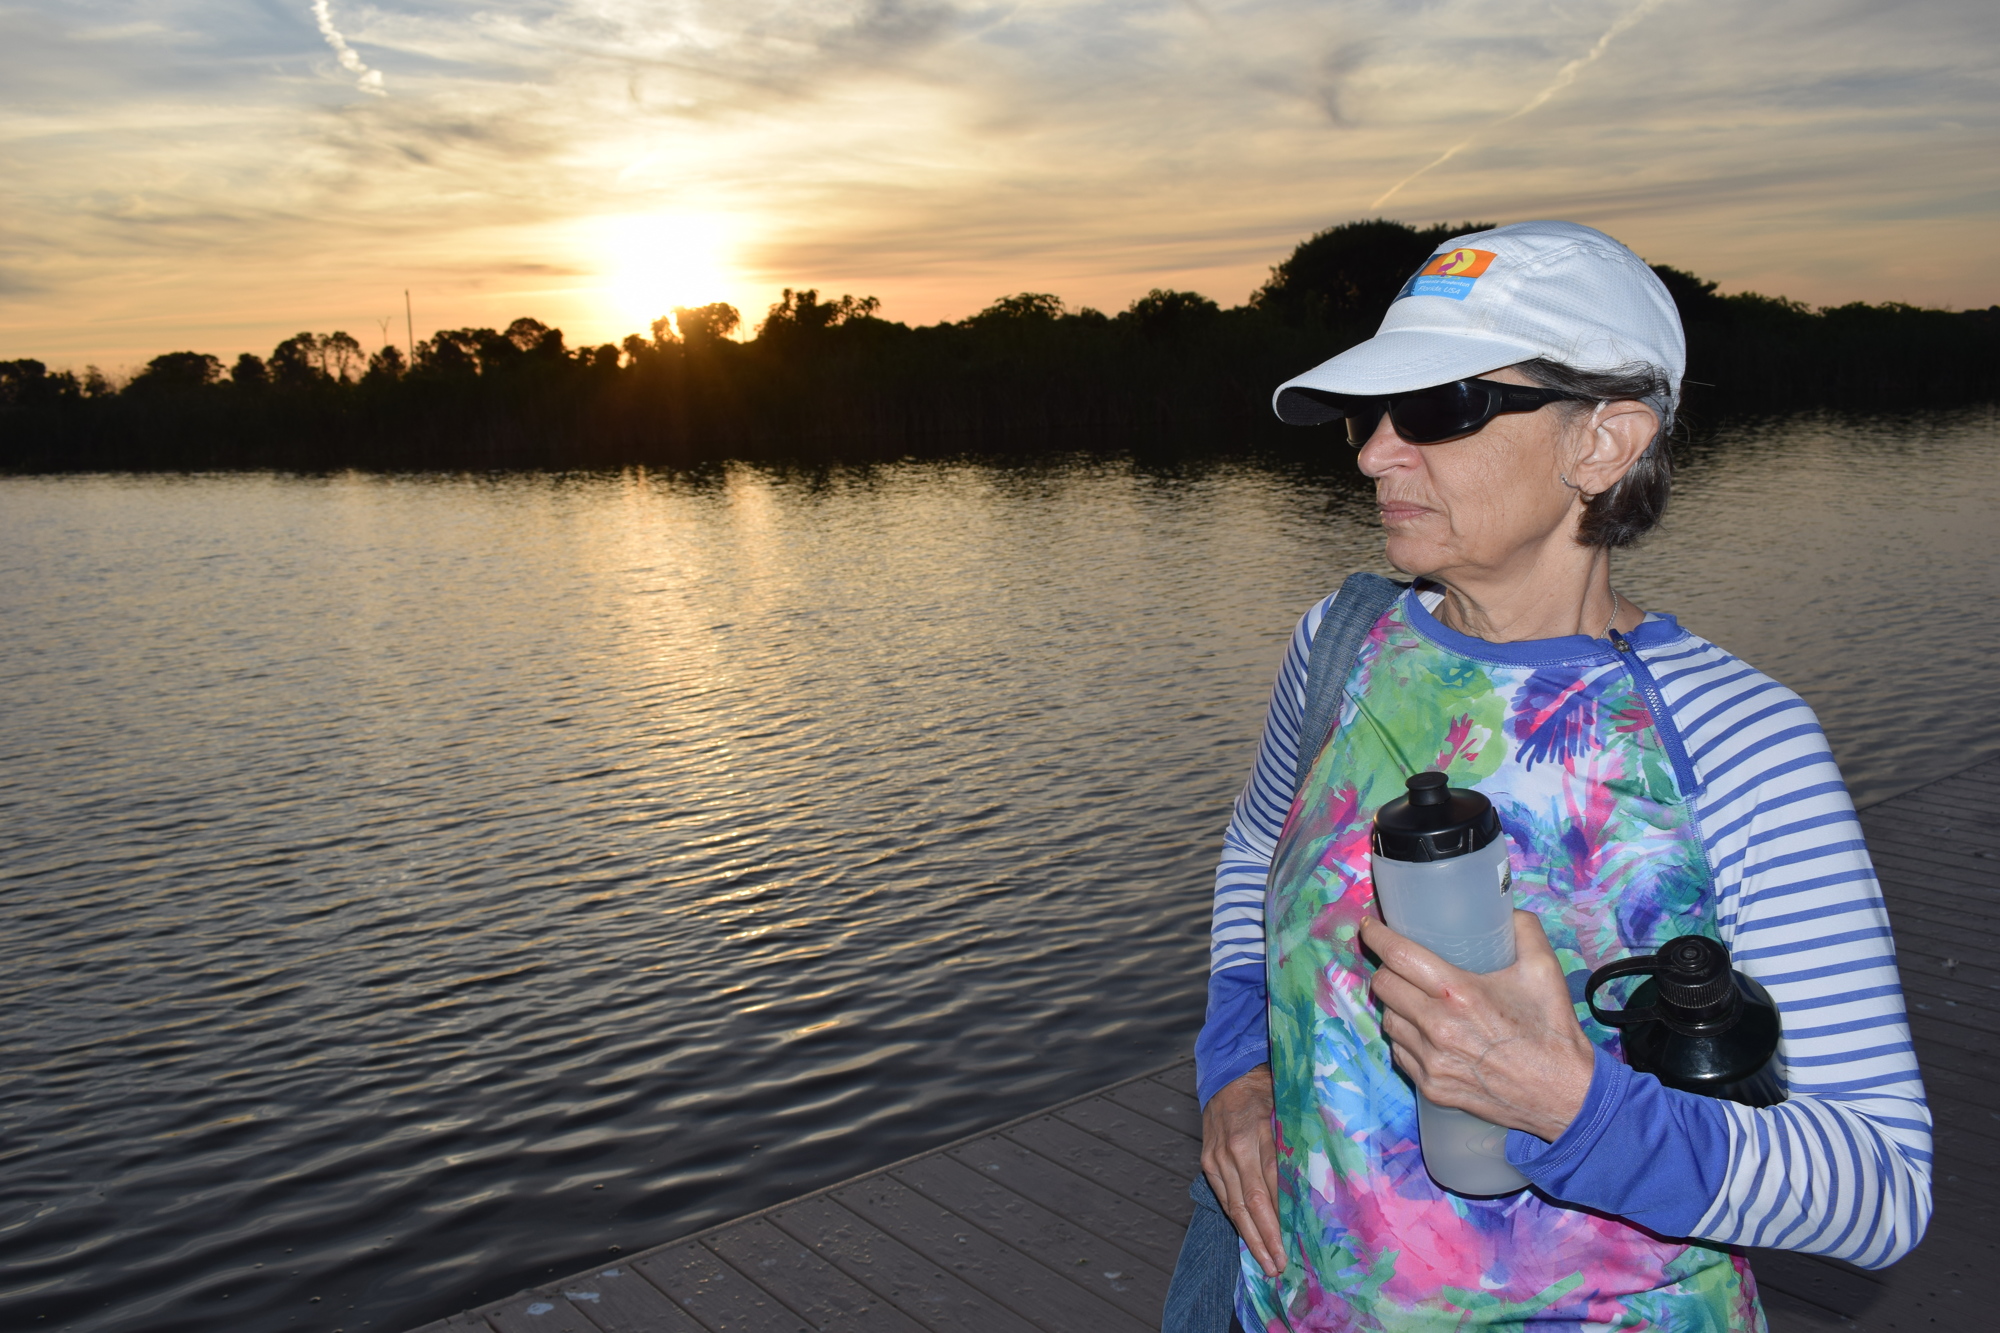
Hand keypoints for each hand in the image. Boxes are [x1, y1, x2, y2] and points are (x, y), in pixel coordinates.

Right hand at [1200, 1064, 1284, 1277]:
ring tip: (1264, 1261)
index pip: (1263, 1194)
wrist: (1229, 1073)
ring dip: (1248, 1237)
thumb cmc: (1265, 1090)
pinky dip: (1236, 1218)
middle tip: (1276, 1268)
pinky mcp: (1207, 1162)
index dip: (1274, 1226)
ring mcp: (1214, 1159)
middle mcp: (1227, 1154)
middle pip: (1245, 1207)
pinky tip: (1248, 1236)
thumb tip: (1307, 1189)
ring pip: (1231, 1207)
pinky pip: (1223, 1196)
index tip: (1286, 1250)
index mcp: (1248, 1140)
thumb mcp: (1284, 1114)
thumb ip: (1291, 1149)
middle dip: (1261, 1241)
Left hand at [1360, 911, 1595, 1142]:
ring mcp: (1431, 1061)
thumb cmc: (1552, 1031)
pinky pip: (1400, 1052)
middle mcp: (1437, 1027)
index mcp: (1458, 993)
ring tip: (1415, 999)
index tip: (1369, 927)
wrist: (1564, 1096)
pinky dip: (1406, 1038)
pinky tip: (1424, 1032)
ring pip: (1387, 1020)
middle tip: (1399, 965)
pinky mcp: (1431, 1087)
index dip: (1377, 936)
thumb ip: (1523, 929)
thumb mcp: (1545, 970)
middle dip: (1386, 969)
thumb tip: (1504, 910)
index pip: (1398, 956)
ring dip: (1396, 1005)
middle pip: (1383, 986)